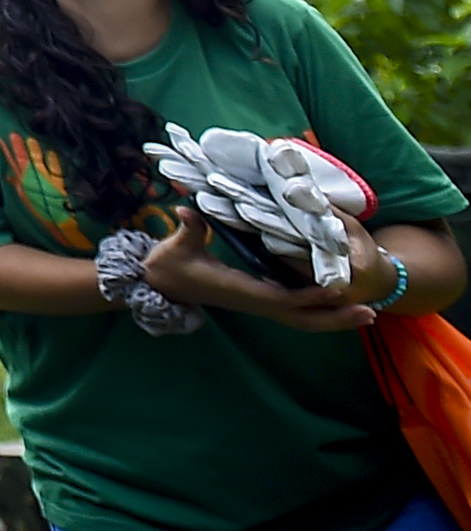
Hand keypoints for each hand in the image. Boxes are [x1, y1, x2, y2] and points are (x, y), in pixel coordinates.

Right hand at [143, 212, 385, 333]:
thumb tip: (189, 210)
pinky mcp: (260, 301)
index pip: (283, 298)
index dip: (311, 296)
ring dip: (335, 319)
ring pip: (304, 320)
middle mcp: (255, 302)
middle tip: (370, 312)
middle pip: (303, 319)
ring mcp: (259, 304)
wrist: (160, 284)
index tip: (337, 291)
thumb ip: (189, 228)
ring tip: (366, 314)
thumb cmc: (170, 265)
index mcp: (241, 291)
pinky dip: (321, 312)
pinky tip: (337, 304)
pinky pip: (297, 313)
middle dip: (336, 318)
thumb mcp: (177, 245)